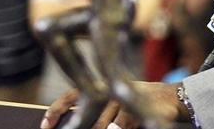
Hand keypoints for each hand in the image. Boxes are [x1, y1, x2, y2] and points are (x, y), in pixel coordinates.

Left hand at [41, 83, 189, 128]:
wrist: (170, 98)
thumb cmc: (136, 102)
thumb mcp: (113, 102)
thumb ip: (94, 111)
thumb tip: (72, 125)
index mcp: (100, 87)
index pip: (70, 96)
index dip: (55, 111)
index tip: (44, 126)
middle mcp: (109, 92)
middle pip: (88, 120)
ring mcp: (122, 102)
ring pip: (106, 128)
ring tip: (118, 124)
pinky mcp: (135, 112)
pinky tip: (130, 125)